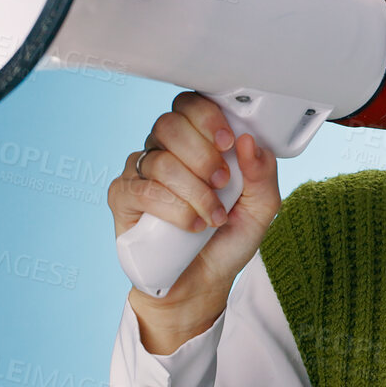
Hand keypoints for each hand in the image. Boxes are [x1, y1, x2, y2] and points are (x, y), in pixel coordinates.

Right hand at [109, 92, 281, 350]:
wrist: (201, 282)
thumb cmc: (227, 240)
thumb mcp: (261, 209)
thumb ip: (263, 175)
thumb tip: (250, 142)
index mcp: (195, 140)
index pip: (190, 104)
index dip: (207, 117)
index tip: (228, 143)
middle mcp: (164, 149)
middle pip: (170, 125)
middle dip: (203, 155)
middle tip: (222, 184)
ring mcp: (140, 172)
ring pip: (161, 161)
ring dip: (194, 191)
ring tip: (212, 217)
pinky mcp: (122, 197)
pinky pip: (143, 191)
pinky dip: (173, 209)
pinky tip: (190, 225)